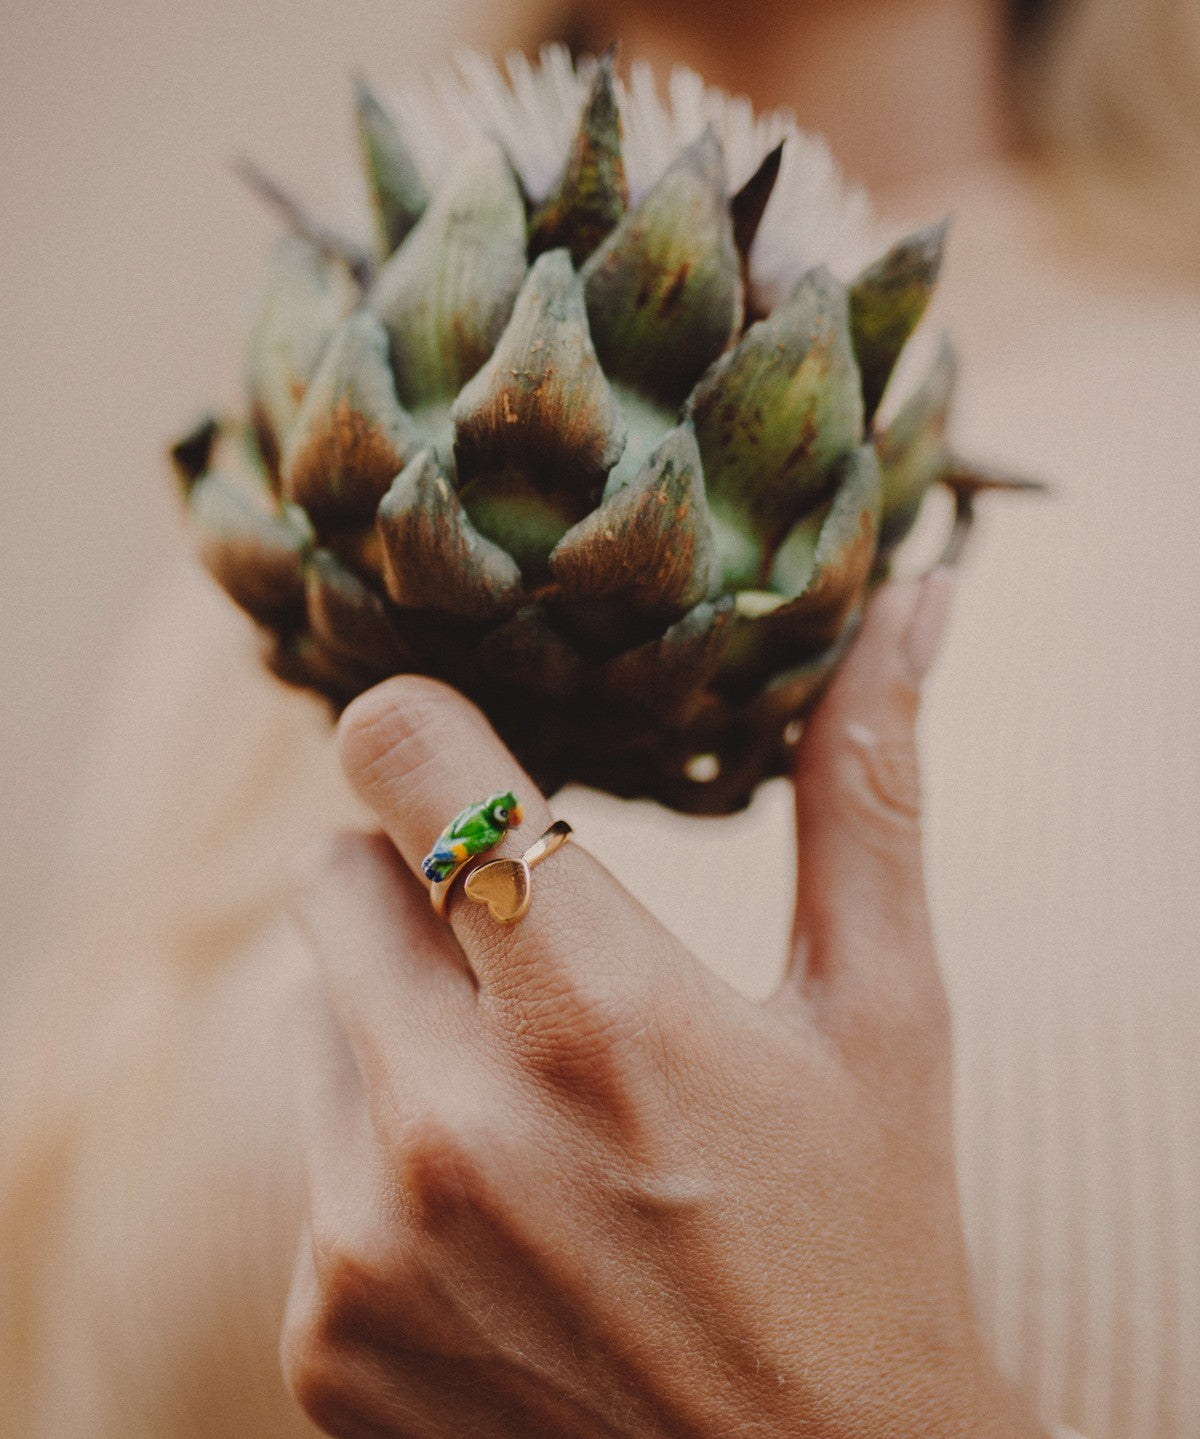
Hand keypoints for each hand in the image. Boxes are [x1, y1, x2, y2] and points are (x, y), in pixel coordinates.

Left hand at [281, 573, 1044, 1438]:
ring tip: (531, 1100)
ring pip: (311, 1012)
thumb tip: (912, 600)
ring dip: (399, 1020)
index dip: (424, 726)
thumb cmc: (868, 1237)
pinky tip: (499, 1219)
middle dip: (419, 879)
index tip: (464, 745)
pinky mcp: (325, 1336)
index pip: (409, 759)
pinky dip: (382, 1153)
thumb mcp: (882, 1014)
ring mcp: (370, 1245)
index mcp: (604, 1019)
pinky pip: (310, 1155)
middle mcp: (456, 1130)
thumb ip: (867, 791)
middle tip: (525, 944)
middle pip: (332, 874)